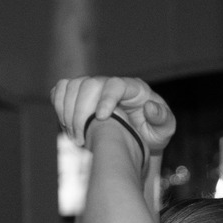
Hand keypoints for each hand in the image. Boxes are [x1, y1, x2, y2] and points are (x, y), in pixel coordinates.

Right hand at [50, 76, 174, 160]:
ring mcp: (93, 86)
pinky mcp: (79, 93)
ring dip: (67, 111)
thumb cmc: (153, 131)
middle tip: (81, 139)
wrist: (139, 134)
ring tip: (74, 137)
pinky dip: (58, 105)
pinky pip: (61, 89)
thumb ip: (162, 119)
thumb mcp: (165, 129)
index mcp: (134, 88)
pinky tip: (66, 126)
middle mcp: (111, 83)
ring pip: (72, 85)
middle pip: (89, 84)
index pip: (116, 84)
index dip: (106, 98)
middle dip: (81, 112)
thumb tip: (149, 108)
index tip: (100, 119)